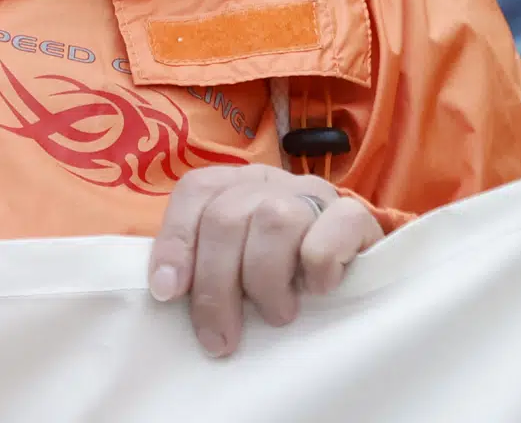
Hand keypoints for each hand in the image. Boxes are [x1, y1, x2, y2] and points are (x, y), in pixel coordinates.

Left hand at [148, 162, 382, 357]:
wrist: (356, 273)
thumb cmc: (281, 276)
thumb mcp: (234, 268)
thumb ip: (201, 267)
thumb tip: (165, 290)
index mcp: (236, 186)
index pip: (196, 191)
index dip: (176, 241)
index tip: (168, 293)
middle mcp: (272, 183)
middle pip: (227, 217)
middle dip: (217, 286)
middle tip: (221, 338)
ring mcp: (314, 194)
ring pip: (274, 220)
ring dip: (267, 280)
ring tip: (277, 314)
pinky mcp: (356, 215)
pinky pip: (332, 228)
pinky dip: (319, 266)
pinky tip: (318, 289)